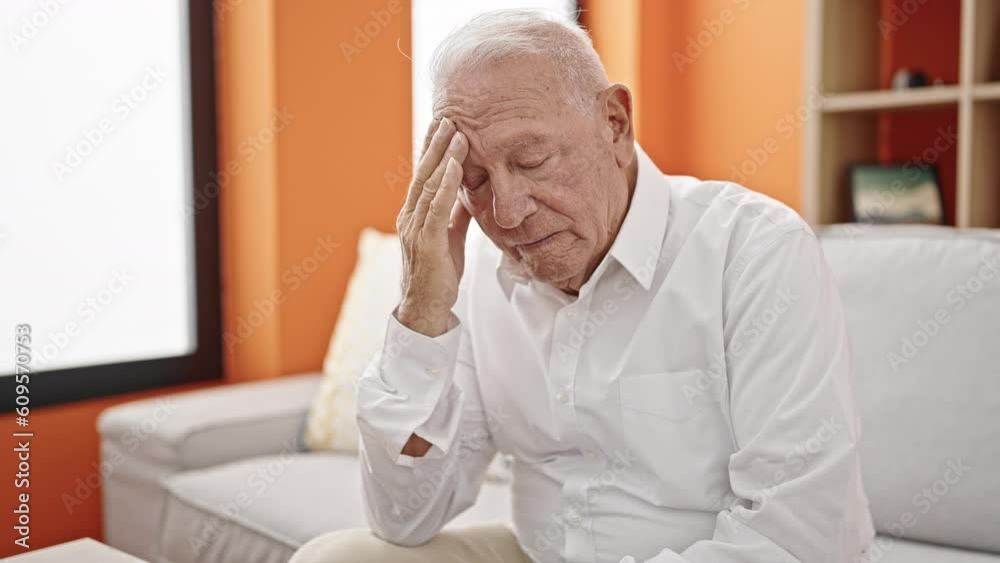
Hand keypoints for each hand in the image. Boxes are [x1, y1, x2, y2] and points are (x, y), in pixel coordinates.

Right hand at [395, 117, 471, 336]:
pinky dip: (446, 184)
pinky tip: (455, 166)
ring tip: (456, 132)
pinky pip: (437, 208)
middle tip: (449, 116)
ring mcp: (415, 229)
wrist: (426, 310)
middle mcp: (410, 217)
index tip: (443, 125)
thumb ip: (456, 215)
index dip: (432, 149)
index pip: (423, 175)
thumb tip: (468, 194)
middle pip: (423, 173)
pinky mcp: (426, 243)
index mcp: (415, 215)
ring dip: (443, 156)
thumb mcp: (450, 238)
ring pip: (429, 185)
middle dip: (435, 144)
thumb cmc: (438, 275)